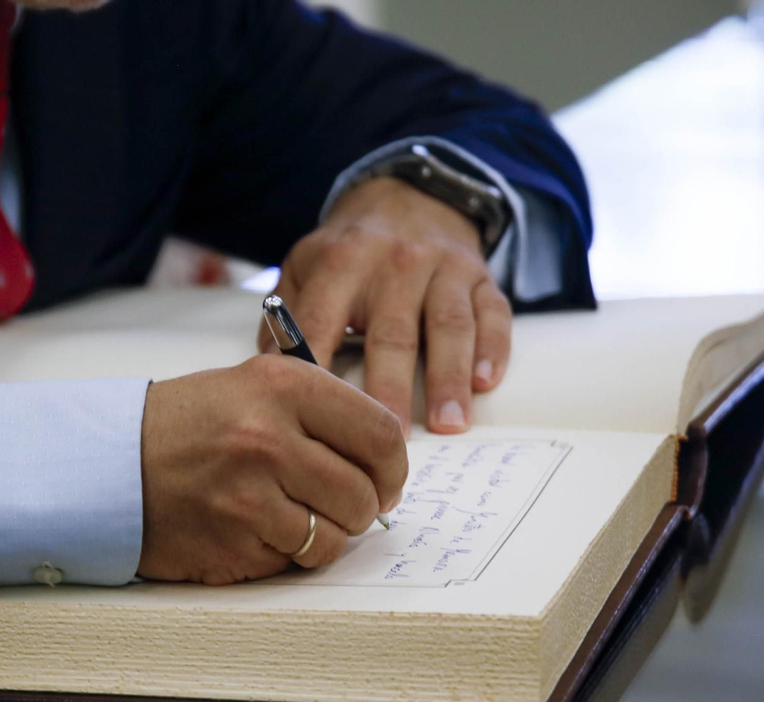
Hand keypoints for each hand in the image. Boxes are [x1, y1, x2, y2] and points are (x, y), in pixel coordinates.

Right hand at [138, 355, 406, 583]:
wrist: (109, 466)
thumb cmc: (185, 428)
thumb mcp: (251, 388)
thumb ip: (318, 411)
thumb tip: (385, 456)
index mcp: (282, 386)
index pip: (381, 434)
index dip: (393, 468)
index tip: (385, 480)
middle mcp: (268, 435)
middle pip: (364, 492)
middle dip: (363, 508)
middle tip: (341, 506)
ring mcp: (250, 492)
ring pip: (337, 534)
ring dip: (327, 535)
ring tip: (294, 517)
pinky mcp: (235, 540)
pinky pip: (297, 560)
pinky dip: (288, 554)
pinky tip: (259, 531)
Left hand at [259, 176, 513, 435]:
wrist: (408, 198)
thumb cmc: (348, 252)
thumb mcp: (304, 266)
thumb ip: (284, 317)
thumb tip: (270, 377)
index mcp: (341, 263)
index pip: (324, 323)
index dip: (318, 370)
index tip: (316, 417)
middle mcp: (395, 263)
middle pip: (392, 333)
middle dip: (391, 388)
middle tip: (390, 442)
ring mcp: (443, 269)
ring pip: (449, 326)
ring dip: (449, 379)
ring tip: (450, 425)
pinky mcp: (481, 279)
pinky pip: (493, 314)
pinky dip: (493, 349)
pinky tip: (486, 383)